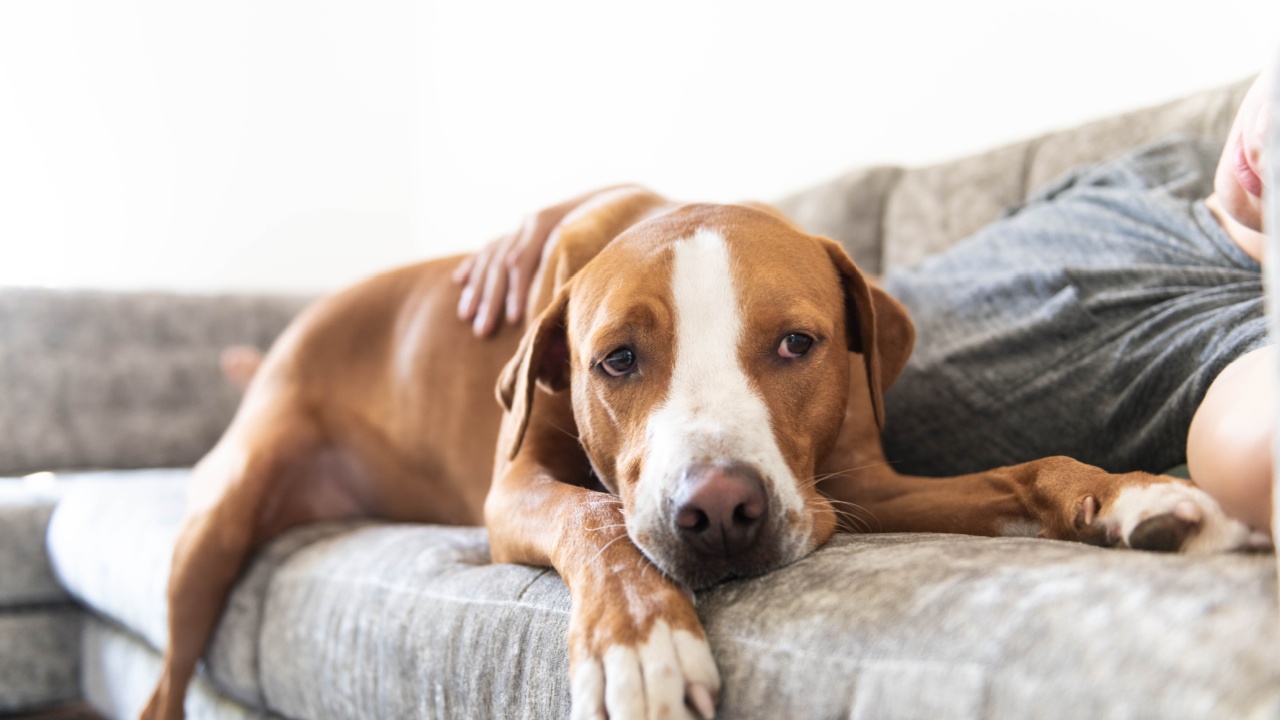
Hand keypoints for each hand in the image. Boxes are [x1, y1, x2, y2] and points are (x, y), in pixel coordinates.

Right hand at [454, 186, 630, 336]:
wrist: (616, 199)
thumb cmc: (611, 231)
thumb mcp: (601, 246)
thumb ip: (584, 269)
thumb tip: (579, 306)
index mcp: (548, 224)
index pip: (521, 261)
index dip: (516, 292)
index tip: (515, 320)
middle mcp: (530, 223)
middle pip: (501, 264)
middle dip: (491, 299)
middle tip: (484, 331)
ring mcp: (521, 227)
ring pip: (490, 259)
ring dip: (477, 289)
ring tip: (466, 317)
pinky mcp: (518, 232)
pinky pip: (489, 249)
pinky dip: (474, 265)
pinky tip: (459, 281)